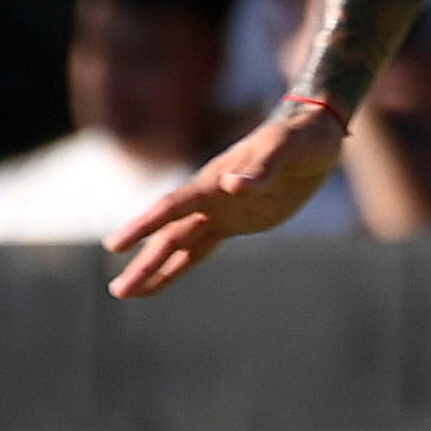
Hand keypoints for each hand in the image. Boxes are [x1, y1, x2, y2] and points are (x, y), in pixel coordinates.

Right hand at [105, 105, 345, 298]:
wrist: (316, 137)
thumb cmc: (298, 138)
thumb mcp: (283, 149)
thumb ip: (260, 169)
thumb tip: (231, 186)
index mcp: (212, 181)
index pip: (170, 208)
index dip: (142, 226)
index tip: (114, 245)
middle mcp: (209, 199)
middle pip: (168, 236)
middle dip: (144, 264)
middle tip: (117, 292)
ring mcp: (221, 212)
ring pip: (178, 246)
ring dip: (154, 269)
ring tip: (126, 293)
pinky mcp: (236, 222)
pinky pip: (200, 248)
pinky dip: (181, 265)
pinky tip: (161, 282)